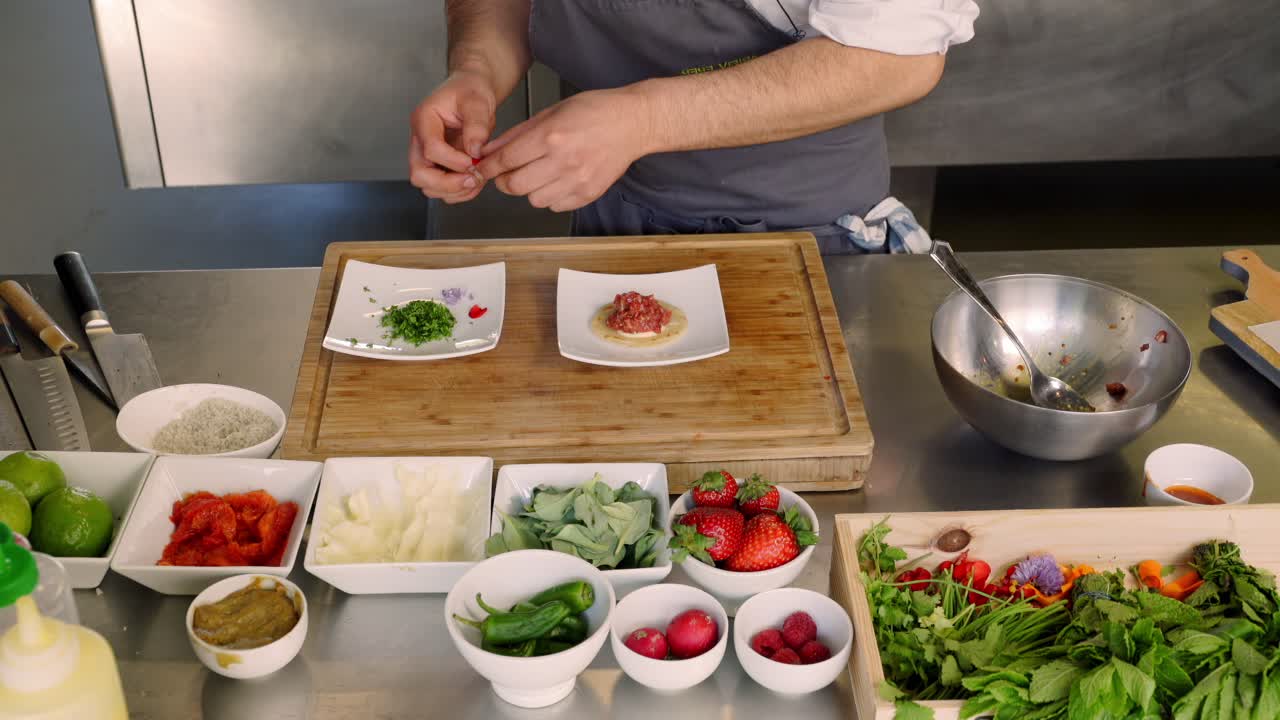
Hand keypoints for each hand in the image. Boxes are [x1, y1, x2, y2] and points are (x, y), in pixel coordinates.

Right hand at [408, 71, 495, 204]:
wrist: (471, 90)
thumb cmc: (470, 90)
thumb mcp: (478, 100)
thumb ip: (477, 125)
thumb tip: (475, 151)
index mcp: (424, 119)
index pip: (430, 149)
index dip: (453, 161)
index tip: (473, 161)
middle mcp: (420, 139)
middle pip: (419, 174)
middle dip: (447, 183)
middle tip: (473, 179)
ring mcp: (426, 154)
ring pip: (428, 186)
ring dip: (453, 190)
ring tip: (476, 179)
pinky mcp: (437, 164)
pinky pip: (441, 188)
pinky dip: (458, 192)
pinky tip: (474, 181)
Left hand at [476, 88, 652, 212]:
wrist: (633, 123)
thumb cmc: (595, 112)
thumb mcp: (552, 111)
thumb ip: (518, 134)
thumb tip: (491, 150)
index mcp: (551, 136)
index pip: (507, 159)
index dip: (490, 167)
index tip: (484, 169)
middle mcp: (563, 161)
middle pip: (516, 185)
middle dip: (505, 181)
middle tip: (508, 174)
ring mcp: (577, 180)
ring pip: (534, 200)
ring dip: (529, 190)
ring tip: (539, 175)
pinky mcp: (588, 193)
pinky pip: (556, 206)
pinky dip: (550, 197)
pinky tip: (557, 181)